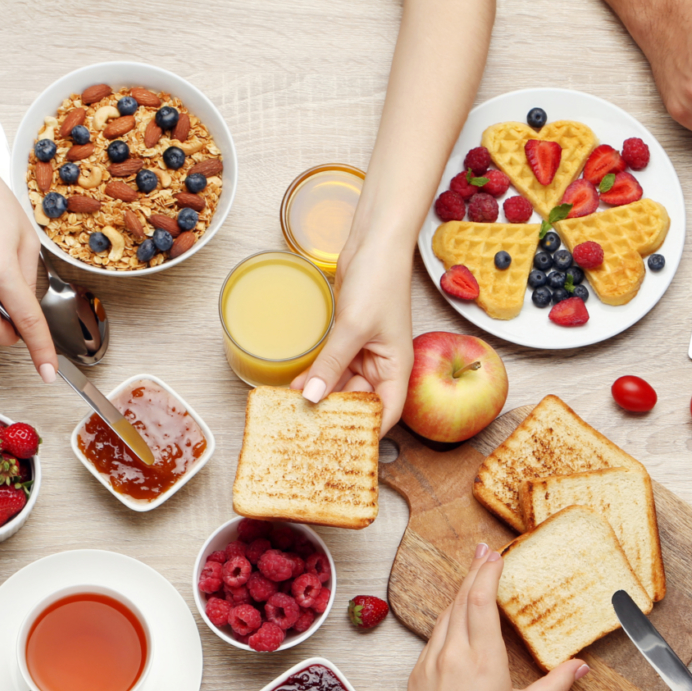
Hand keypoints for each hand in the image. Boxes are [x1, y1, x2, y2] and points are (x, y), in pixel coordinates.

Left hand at [290, 239, 413, 430]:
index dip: (367, 431)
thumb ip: (332, 364)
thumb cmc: (380, 282)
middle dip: (335, 413)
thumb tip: (313, 397)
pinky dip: (315, 375)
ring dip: (320, 394)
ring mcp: (364, 352)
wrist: (374, 244)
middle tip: (307, 427)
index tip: (341, 446)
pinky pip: (331, 365)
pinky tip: (295, 385)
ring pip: (341, 384)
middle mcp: (382, 365)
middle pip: (360, 401)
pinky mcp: (348, 339)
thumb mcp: (353, 328)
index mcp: (397, 368)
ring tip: (294, 408)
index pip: (386, 413)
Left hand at [398, 545, 586, 690]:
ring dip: (460, 591)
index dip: (488, 574)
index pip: (480, 602)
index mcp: (483, 661)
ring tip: (473, 575)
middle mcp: (454, 654)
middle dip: (474, 571)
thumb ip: (554, 687)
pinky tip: (454, 615)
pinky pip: (434, 634)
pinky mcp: (418, 671)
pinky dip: (447, 617)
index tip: (496, 556)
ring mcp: (431, 661)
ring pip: (445, 614)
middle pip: (461, 599)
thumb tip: (579, 668)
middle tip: (484, 551)